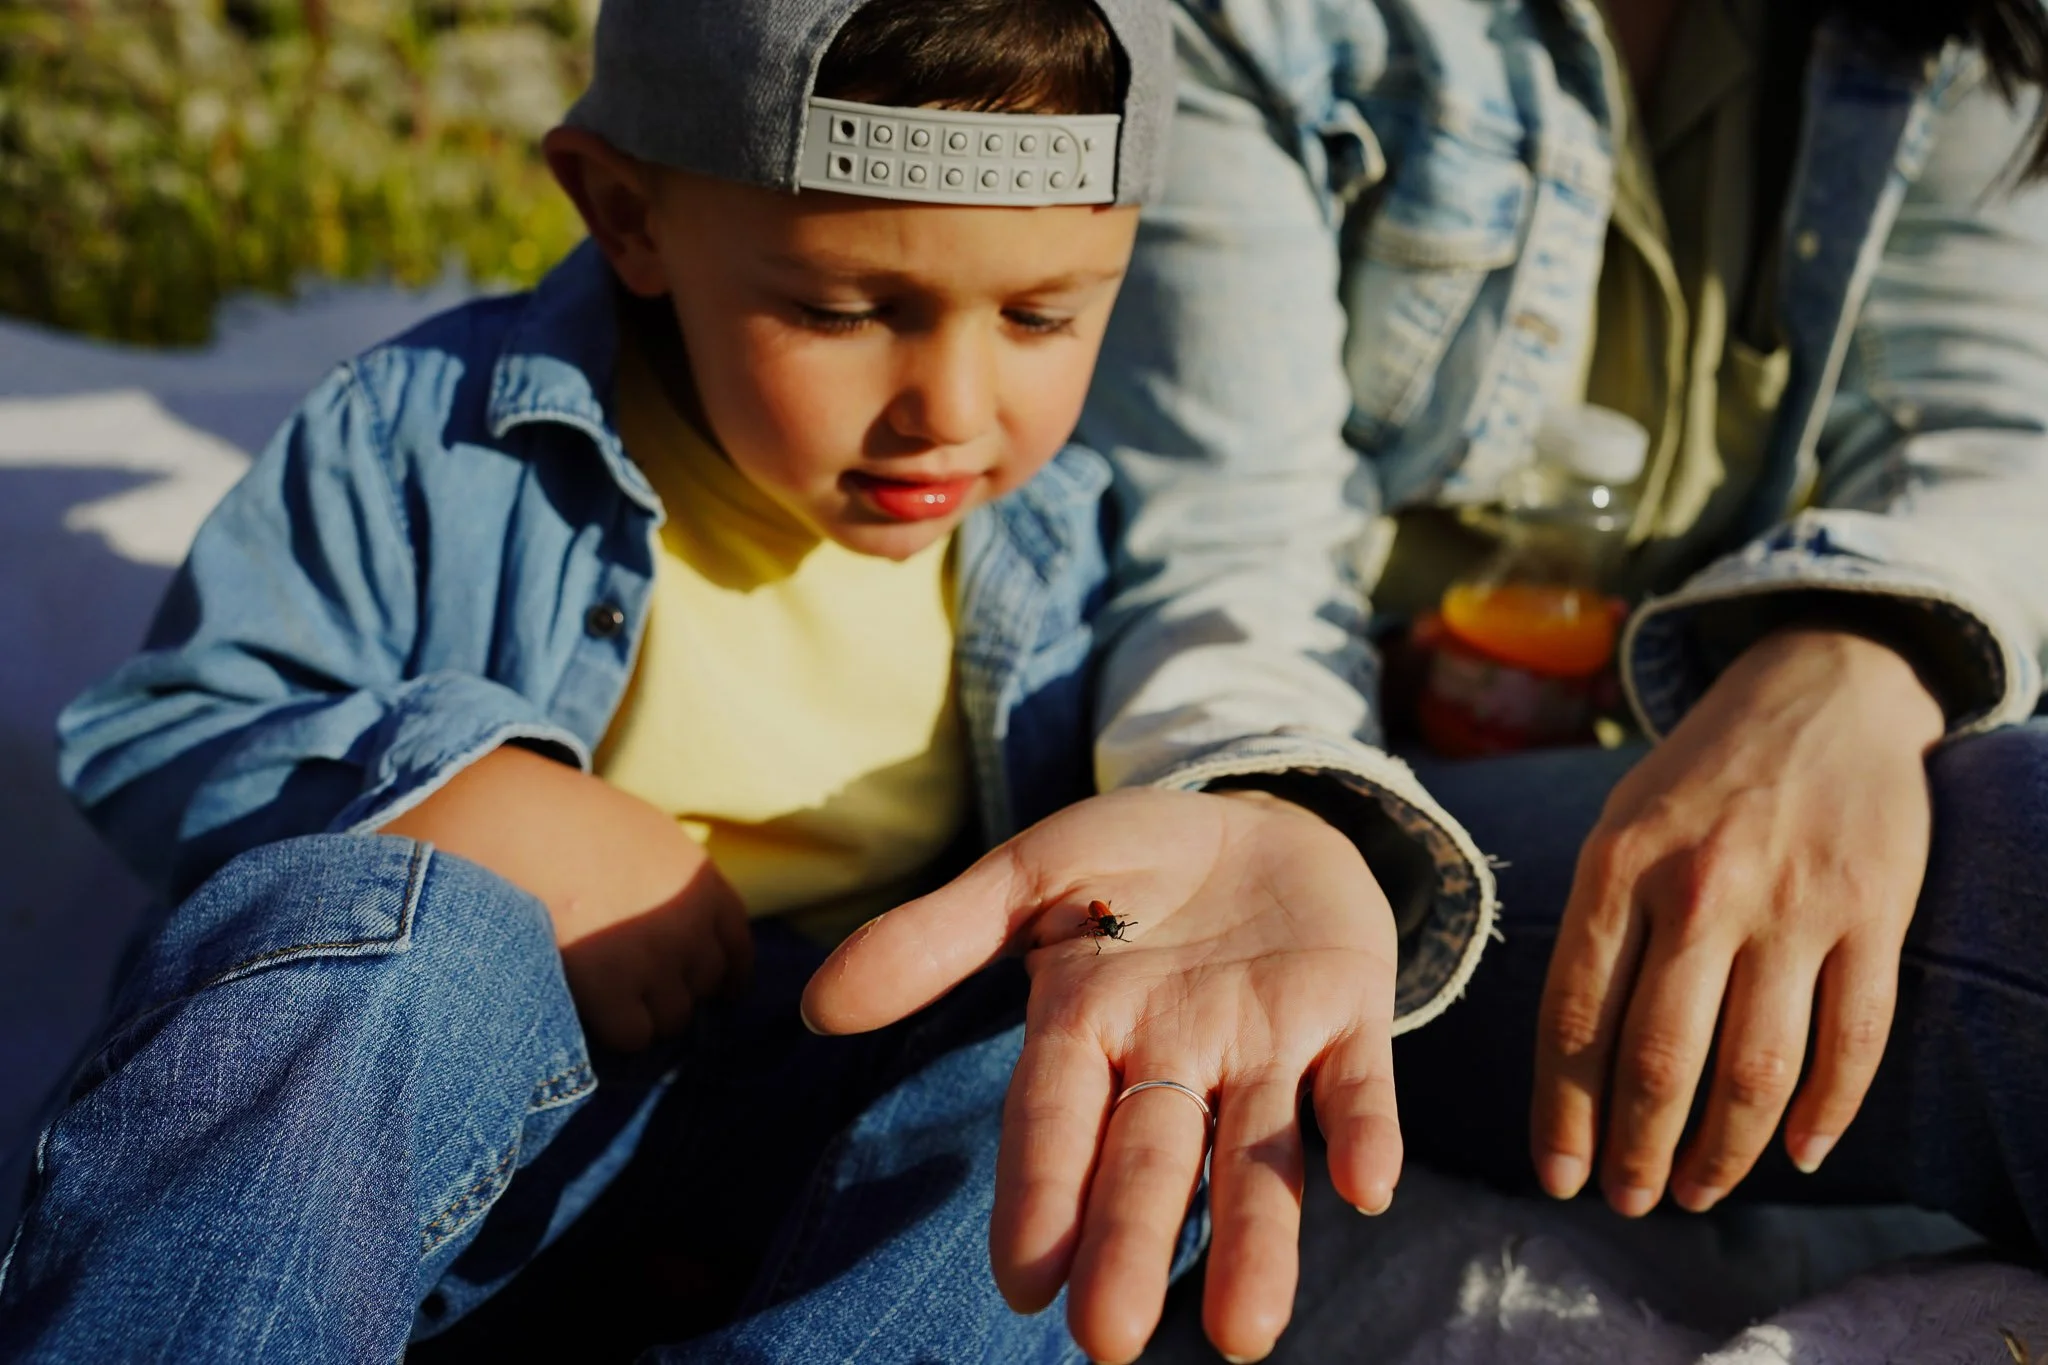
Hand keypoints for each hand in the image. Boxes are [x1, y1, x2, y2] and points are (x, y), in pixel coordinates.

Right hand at [381, 746, 753, 1050]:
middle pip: (702, 987)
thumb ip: (669, 880)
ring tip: (602, 990)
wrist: (513, 824)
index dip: (726, 975)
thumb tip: (680, 922)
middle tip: (633, 982)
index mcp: (701, 883)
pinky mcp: (613, 991)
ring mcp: (655, 960)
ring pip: (671, 1019)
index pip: (737, 949)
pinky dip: (613, 1029)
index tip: (720, 993)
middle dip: (674, 989)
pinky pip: (633, 1034)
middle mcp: (690, 925)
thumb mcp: (641, 836)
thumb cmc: (566, 823)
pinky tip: (586, 1007)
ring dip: (643, 1012)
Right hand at [802, 786, 1401, 1364]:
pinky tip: (1367, 1188)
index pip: (1054, 1120)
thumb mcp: (1034, 871)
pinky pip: (1359, 1086)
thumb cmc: (1135, 861)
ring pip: (1256, 1158)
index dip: (1040, 1193)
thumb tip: (818, 1006)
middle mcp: (1174, 1058)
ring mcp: (1266, 1047)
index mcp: (1088, 1027)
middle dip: (1131, 1245)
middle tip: (1109, 1342)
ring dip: (1256, 1241)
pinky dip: (1364, 1133)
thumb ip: (940, 935)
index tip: (1025, 1282)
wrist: (1261, 817)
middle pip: (1149, 1162)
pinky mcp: (1350, 1019)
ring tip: (1244, 1333)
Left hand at [1532, 629, 1944, 1214]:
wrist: (1820, 689)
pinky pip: (1853, 1040)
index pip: (1576, 1017)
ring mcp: (1794, 904)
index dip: (1563, 1113)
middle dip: (1636, 1149)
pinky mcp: (1874, 913)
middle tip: (1629, 1201)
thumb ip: (1598, 932)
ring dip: (1723, 1152)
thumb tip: (1572, 1063)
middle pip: (1658, 1059)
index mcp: (1618, 865)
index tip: (1559, 1177)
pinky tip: (1796, 1152)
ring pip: (1754, 1069)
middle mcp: (1700, 889)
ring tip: (1698, 1192)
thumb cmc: (1699, 778)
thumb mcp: (1618, 829)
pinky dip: (1826, 1112)